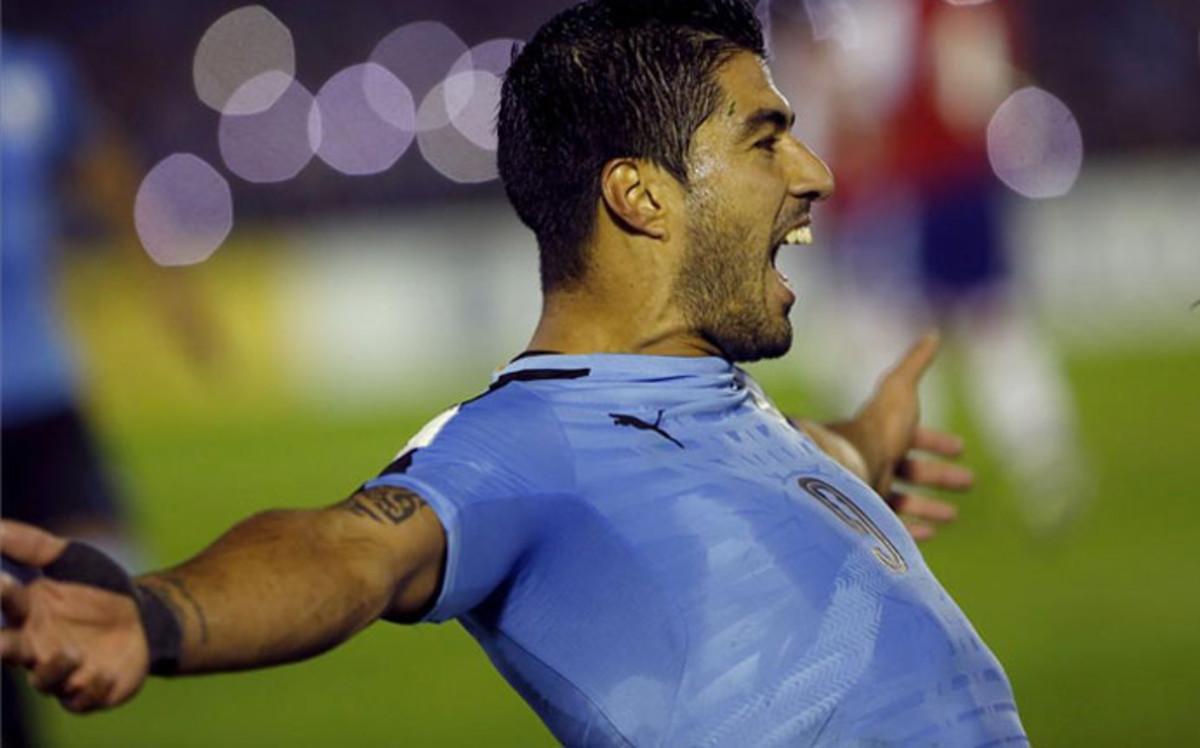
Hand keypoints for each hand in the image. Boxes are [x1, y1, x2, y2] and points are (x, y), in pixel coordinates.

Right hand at [1, 521, 148, 711]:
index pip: (7, 605)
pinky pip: (83, 699)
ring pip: (45, 681)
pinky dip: (90, 690)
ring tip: (71, 653)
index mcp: (27, 614)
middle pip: (10, 651)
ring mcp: (61, 673)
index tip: (2, 581)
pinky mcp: (89, 692)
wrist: (144, 619)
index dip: (2, 595)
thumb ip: (31, 545)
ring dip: (54, 669)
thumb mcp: (69, 558)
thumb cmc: (97, 588)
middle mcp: (35, 647)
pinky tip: (103, 675)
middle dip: (2, 647)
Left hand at [831, 333, 973, 540]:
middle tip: (970, 482)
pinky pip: (891, 529)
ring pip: (902, 501)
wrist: (847, 466)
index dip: (937, 442)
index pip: (913, 437)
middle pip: (911, 470)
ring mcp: (868, 492)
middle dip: (942, 476)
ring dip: (930, 506)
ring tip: (954, 514)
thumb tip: (933, 334)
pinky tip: (933, 532)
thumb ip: (915, 364)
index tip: (962, 447)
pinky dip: (913, 530)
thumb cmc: (877, 427)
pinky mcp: (867, 520)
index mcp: (881, 433)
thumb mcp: (900, 388)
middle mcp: (872, 462)